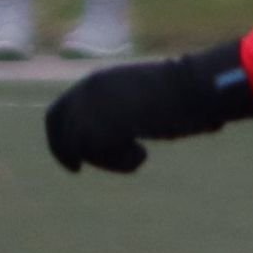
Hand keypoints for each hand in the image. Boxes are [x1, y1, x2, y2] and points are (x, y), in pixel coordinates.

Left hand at [43, 42, 252, 174]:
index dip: (58, 138)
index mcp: (97, 82)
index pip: (58, 112)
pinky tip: (144, 154)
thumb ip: (122, 112)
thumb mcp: (142, 96)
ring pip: (82, 147)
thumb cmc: (182, 92)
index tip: (72, 161)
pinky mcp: (105, 122)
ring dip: (109, 159)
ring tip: (140, 154)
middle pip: (63, 133)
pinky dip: (122, 163)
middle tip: (76, 170)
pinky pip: (100, 155)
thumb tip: (116, 135)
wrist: (194, 86)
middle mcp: (88, 91)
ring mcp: (95, 106)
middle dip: (68, 154)